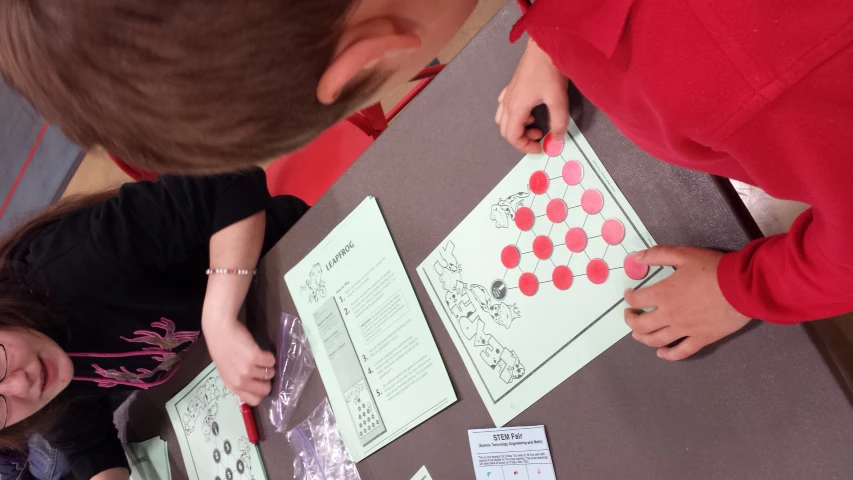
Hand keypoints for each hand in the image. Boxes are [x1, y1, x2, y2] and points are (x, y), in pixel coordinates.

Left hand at [204, 317, 274, 405]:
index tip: (259, 382)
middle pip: (265, 390)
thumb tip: (255, 387)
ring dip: (268, 365)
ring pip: (271, 373)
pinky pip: (272, 361)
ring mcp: (248, 370)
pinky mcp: (255, 357)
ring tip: (258, 357)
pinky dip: (269, 356)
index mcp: (232, 386)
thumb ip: (238, 381)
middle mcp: (240, 381)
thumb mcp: (226, 371)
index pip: (254, 400)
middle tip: (261, 369)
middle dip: (267, 379)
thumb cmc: (222, 349)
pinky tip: (260, 351)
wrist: (220, 330)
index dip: (260, 391)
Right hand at [495, 39, 568, 153]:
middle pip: (505, 130)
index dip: (525, 146)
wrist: (544, 46)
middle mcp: (507, 102)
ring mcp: (508, 93)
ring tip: (533, 122)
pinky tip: (527, 109)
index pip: (512, 137)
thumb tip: (557, 138)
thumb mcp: (558, 100)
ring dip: (517, 126)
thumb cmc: (549, 70)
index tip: (540, 146)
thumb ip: (558, 122)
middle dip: (521, 138)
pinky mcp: (512, 86)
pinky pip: (505, 105)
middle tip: (539, 135)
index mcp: (516, 108)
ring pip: (503, 118)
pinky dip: (514, 113)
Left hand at [623, 246, 750, 360]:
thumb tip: (635, 257)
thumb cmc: (713, 269)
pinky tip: (661, 353)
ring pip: (656, 340)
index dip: (629, 297)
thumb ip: (658, 255)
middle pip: (641, 324)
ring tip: (638, 334)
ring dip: (643, 338)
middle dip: (630, 320)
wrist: (743, 287)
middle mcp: (669, 315)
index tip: (629, 295)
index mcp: (663, 294)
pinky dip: (668, 354)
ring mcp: (685, 330)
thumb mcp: (684, 255)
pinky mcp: (701, 338)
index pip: (637, 299)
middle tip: (630, 315)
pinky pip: (681, 351)